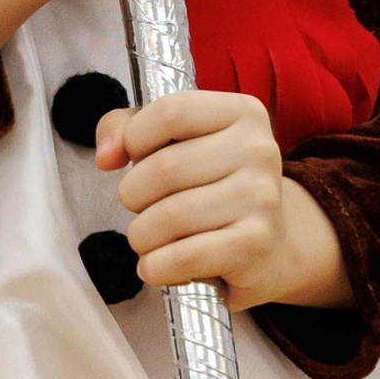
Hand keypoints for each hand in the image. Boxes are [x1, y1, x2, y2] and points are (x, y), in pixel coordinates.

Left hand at [98, 90, 352, 311]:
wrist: (273, 245)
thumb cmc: (210, 185)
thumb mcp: (172, 140)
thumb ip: (126, 128)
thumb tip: (106, 156)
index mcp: (242, 113)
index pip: (170, 112)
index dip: (135, 138)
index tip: (136, 158)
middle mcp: (259, 150)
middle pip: (164, 168)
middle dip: (133, 195)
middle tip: (141, 208)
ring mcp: (262, 199)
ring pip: (169, 216)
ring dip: (141, 236)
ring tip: (149, 238)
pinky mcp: (256, 246)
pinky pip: (183, 258)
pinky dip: (156, 267)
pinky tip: (158, 265)